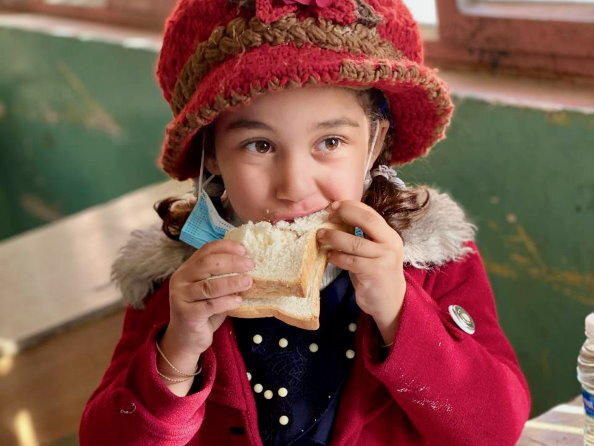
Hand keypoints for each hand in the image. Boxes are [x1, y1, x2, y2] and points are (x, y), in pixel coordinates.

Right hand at [166, 239, 253, 355]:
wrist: (186, 339)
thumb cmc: (203, 311)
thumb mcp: (212, 291)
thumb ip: (222, 277)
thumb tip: (248, 265)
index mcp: (187, 269)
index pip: (206, 250)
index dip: (225, 247)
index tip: (244, 250)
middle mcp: (181, 279)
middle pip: (207, 264)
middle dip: (232, 262)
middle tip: (250, 265)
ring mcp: (181, 297)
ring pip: (209, 285)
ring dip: (232, 282)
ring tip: (248, 282)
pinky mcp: (187, 314)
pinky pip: (210, 305)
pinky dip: (227, 302)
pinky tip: (238, 301)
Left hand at [316, 200, 405, 344]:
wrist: (390, 301)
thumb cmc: (375, 273)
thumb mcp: (373, 251)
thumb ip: (361, 236)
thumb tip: (334, 219)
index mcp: (389, 235)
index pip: (371, 213)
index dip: (352, 206)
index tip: (334, 205)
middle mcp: (390, 244)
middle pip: (367, 221)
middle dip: (345, 214)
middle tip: (327, 215)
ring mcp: (384, 258)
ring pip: (355, 243)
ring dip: (334, 237)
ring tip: (320, 236)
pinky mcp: (374, 273)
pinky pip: (350, 261)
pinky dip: (337, 257)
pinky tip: (330, 256)